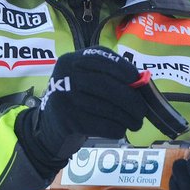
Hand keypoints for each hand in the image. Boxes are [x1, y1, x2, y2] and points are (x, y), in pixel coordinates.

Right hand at [15, 46, 146, 176]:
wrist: (48, 126)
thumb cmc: (76, 99)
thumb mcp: (85, 79)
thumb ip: (109, 76)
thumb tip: (141, 83)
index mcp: (73, 59)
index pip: (106, 60)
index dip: (127, 71)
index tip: (140, 83)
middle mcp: (66, 74)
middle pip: (109, 86)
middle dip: (132, 100)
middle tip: (142, 112)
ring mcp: (65, 97)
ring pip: (108, 107)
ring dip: (127, 118)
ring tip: (135, 123)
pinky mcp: (67, 120)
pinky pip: (102, 125)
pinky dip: (117, 129)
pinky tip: (120, 130)